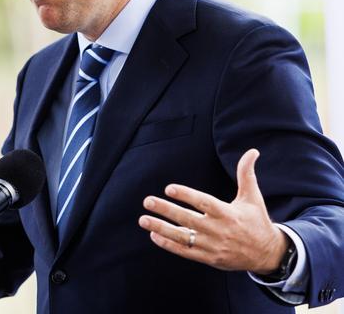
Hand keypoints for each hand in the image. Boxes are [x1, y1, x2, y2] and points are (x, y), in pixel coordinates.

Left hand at [138, 149, 288, 273]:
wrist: (267, 254)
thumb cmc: (256, 221)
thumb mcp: (253, 197)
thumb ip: (246, 174)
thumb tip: (252, 151)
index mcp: (228, 213)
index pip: (204, 203)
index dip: (186, 195)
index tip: (168, 188)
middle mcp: (218, 230)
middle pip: (188, 219)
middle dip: (166, 210)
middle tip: (147, 201)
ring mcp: (212, 246)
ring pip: (183, 237)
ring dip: (161, 229)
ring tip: (143, 220)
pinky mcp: (209, 258)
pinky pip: (185, 252)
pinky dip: (169, 245)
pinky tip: (154, 235)